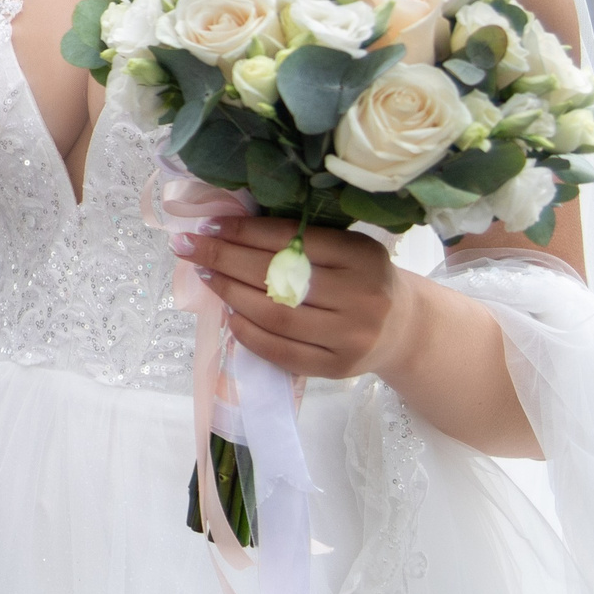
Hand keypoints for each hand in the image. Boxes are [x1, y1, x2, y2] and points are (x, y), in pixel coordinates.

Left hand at [175, 217, 410, 380]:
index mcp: (361, 255)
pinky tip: (228, 314)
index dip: (244, 231)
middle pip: (277, 276)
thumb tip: (227, 229)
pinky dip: (247, 332)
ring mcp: (349, 336)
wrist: (404, 328)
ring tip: (207, 277)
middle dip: (224, 259)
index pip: (292, 240)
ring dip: (230, 294)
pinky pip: (280, 351)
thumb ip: (301, 240)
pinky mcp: (337, 368)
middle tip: (189, 248)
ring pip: (274, 315)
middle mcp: (360, 296)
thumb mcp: (346, 248)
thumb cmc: (363, 277)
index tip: (208, 226)